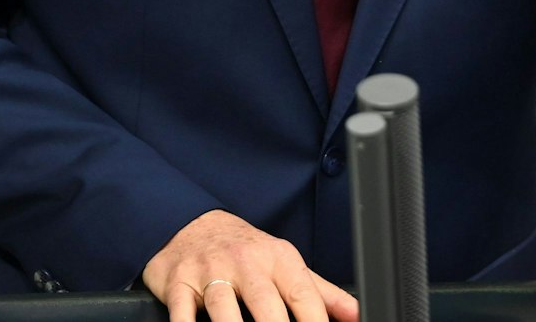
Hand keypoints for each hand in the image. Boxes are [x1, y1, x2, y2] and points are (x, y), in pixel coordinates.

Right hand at [143, 209, 357, 321]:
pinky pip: (182, 311)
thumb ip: (323, 294)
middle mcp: (246, 263)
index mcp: (279, 260)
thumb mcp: (286, 264)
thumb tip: (357, 315)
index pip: (303, 297)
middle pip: (266, 305)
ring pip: (224, 308)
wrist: (191, 223)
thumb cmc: (246, 251)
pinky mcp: (178, 282)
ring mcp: (210, 272)